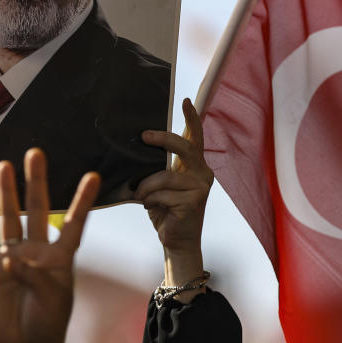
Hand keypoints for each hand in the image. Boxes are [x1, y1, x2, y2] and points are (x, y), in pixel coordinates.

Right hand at [0, 149, 99, 342]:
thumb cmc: (47, 322)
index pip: (73, 222)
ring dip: (5, 193)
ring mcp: (11, 257)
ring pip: (7, 218)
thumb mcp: (52, 297)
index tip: (93, 175)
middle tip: (35, 153)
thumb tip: (11, 259)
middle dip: (36, 182)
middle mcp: (35, 250)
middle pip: (37, 209)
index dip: (82, 200)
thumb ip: (35, 275)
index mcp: (59, 255)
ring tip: (3, 166)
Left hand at [135, 98, 213, 300]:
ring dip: (146, 187)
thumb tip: (138, 150)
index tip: (186, 101)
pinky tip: (152, 208)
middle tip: (144, 136)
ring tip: (141, 196)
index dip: (192, 119)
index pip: (195, 138)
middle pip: (185, 147)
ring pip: (165, 176)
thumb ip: (158, 168)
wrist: (177, 241)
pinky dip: (150, 200)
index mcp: (195, 166)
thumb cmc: (165, 211)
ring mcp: (201, 186)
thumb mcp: (160, 185)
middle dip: (164, 140)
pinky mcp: (194, 200)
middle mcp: (203, 172)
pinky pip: (162, 193)